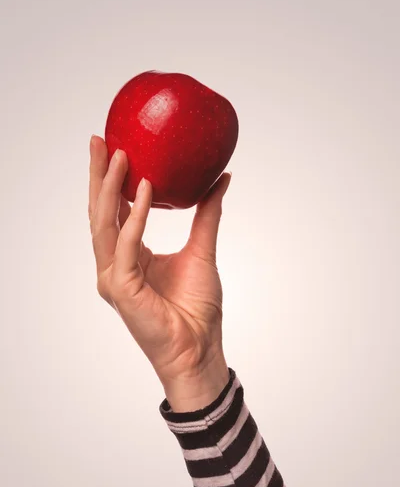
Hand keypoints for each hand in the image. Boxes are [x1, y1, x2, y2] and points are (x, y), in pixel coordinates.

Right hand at [88, 136, 230, 410]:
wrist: (199, 348)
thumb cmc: (196, 309)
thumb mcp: (203, 250)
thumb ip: (207, 215)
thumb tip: (221, 180)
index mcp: (130, 257)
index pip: (114, 211)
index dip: (112, 179)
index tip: (116, 146)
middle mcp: (116, 264)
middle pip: (101, 212)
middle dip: (98, 174)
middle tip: (100, 138)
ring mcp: (115, 277)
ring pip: (104, 223)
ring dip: (110, 187)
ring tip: (119, 154)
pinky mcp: (122, 288)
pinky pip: (126, 245)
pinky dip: (135, 216)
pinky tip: (145, 190)